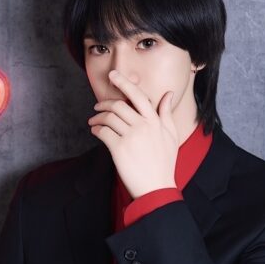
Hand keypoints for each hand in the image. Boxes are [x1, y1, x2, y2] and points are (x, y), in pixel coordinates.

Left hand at [88, 70, 178, 198]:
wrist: (156, 187)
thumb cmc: (164, 163)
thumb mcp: (170, 136)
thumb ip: (166, 113)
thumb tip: (168, 94)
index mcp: (155, 121)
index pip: (138, 96)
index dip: (124, 83)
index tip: (113, 76)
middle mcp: (143, 126)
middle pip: (119, 105)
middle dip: (104, 103)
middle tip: (97, 106)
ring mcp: (131, 137)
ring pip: (109, 117)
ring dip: (97, 117)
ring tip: (94, 121)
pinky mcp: (119, 149)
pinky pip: (103, 132)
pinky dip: (96, 130)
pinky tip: (95, 131)